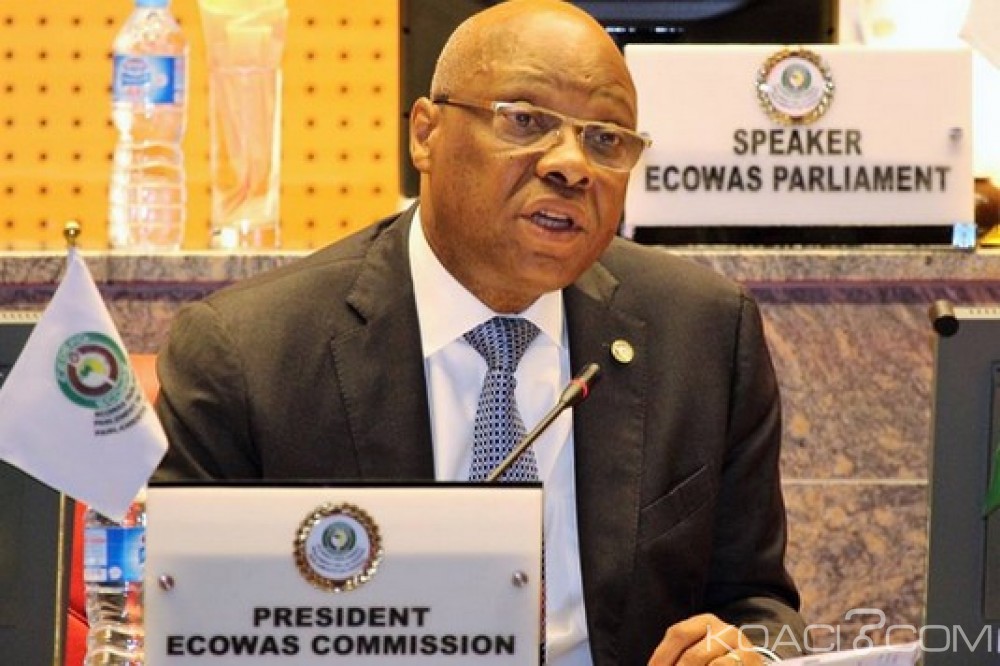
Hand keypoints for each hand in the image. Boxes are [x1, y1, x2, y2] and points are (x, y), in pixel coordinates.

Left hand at [647, 613, 765, 665]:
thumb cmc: (716, 662)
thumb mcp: (697, 652)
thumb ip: (678, 658)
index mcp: (705, 621)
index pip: (677, 634)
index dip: (661, 657)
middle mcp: (724, 629)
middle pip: (693, 655)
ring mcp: (742, 647)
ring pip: (710, 665)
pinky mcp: (753, 661)